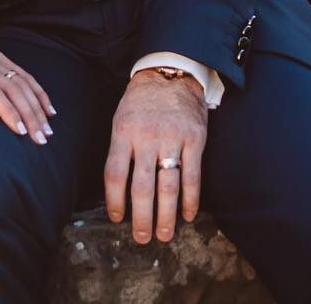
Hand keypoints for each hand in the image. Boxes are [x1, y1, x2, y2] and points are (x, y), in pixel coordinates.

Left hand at [0, 33, 54, 143]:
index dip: (8, 111)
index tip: (20, 131)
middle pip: (14, 89)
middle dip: (30, 114)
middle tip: (41, 139)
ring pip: (23, 83)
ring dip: (38, 105)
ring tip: (48, 129)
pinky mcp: (1, 60)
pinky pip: (24, 75)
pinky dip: (38, 91)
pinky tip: (48, 107)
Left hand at [105, 69, 206, 243]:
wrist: (172, 71)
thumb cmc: (141, 100)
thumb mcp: (121, 118)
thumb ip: (120, 150)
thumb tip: (117, 190)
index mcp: (124, 132)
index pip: (115, 175)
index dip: (114, 202)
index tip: (117, 219)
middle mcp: (147, 137)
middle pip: (142, 187)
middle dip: (142, 218)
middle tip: (142, 238)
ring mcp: (172, 138)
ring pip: (168, 186)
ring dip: (166, 215)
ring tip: (164, 234)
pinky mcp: (195, 139)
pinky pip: (192, 176)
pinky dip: (191, 199)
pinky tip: (188, 214)